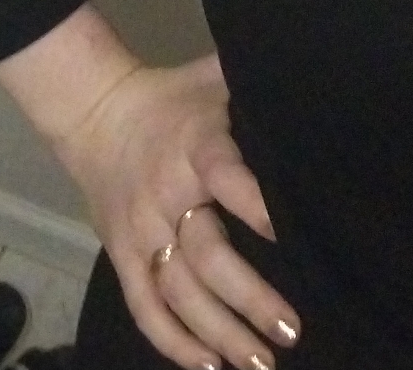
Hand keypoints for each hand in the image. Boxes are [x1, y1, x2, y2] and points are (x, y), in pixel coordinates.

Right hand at [54, 52, 300, 369]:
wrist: (96, 113)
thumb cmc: (176, 96)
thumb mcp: (216, 76)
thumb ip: (258, 79)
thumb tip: (316, 72)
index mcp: (197, 146)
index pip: (228, 177)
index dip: (257, 206)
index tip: (291, 235)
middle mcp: (167, 195)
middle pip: (206, 254)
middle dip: (249, 297)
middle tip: (291, 330)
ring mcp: (140, 231)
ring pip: (178, 292)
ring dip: (218, 333)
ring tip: (259, 363)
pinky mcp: (120, 255)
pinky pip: (144, 306)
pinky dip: (172, 341)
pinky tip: (207, 366)